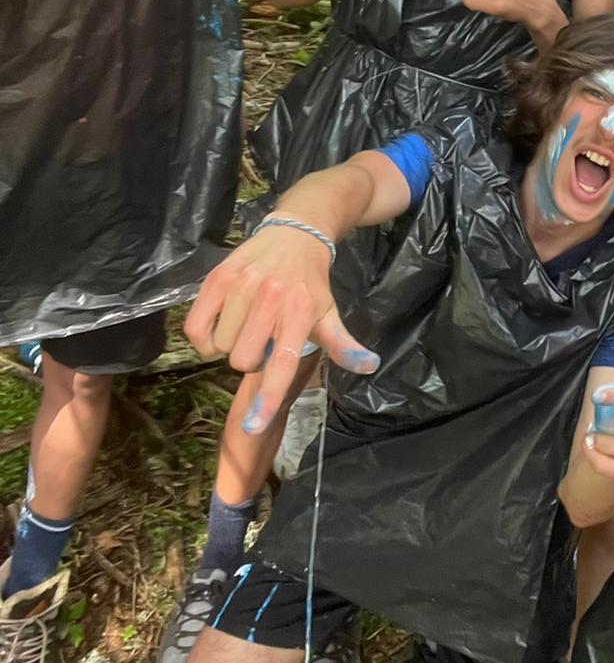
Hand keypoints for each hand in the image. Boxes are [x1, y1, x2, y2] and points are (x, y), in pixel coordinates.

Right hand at [184, 225, 378, 435]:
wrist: (294, 235)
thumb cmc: (310, 284)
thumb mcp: (330, 313)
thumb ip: (344, 344)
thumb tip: (369, 366)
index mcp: (299, 313)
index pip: (280, 365)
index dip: (267, 400)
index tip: (252, 428)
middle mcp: (270, 299)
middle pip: (242, 361)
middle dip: (252, 358)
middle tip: (264, 338)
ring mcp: (241, 286)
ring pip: (220, 346)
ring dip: (231, 343)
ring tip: (248, 324)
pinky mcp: (217, 278)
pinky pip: (195, 328)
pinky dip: (205, 336)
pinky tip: (223, 323)